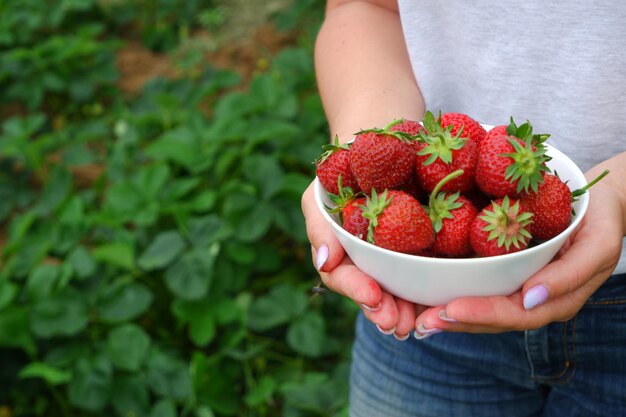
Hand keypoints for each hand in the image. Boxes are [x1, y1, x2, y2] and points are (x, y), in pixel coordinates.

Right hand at [302, 182, 426, 338]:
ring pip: (398, 289)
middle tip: (398, 325)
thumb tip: (324, 262)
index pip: (341, 277)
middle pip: (371, 293)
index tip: (373, 296)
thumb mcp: (320, 193)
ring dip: (407, 311)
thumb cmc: (341, 168)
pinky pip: (427, 270)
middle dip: (383, 311)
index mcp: (339, 251)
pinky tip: (440, 302)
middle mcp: (365, 259)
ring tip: (419, 323)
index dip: (356, 289)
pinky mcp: (423, 246)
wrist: (379, 140)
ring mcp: (393, 255)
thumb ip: (319, 226)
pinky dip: (431, 289)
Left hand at [414, 180, 623, 334]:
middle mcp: (532, 300)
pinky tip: (428, 291)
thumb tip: (532, 299)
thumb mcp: (598, 246)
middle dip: (456, 320)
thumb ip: (568, 275)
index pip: (514, 314)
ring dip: (449, 312)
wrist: (601, 204)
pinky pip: (479, 285)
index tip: (450, 309)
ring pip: (481, 306)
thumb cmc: (602, 222)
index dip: (482, 314)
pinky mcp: (506, 271)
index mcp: (555, 300)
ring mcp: (519, 287)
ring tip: (416, 315)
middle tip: (421, 321)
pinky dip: (454, 289)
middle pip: (491, 318)